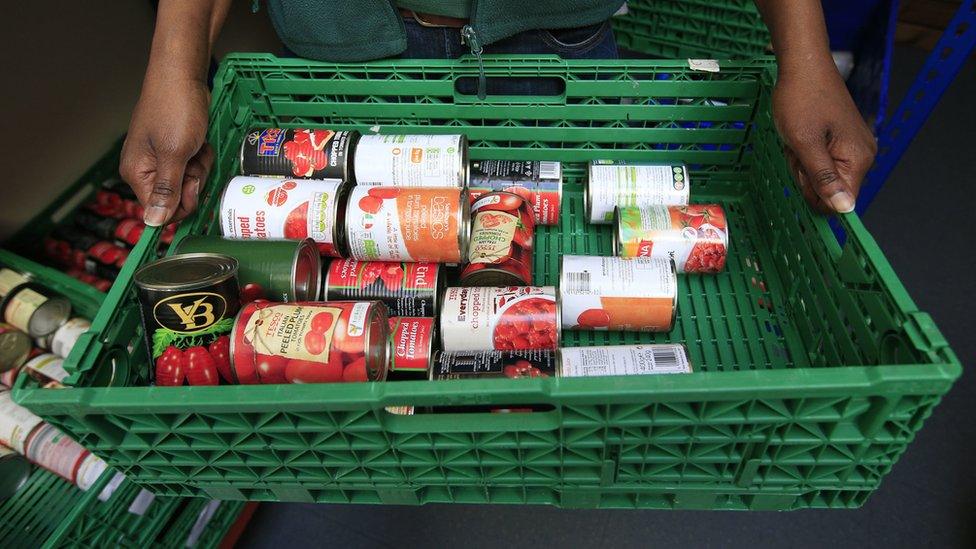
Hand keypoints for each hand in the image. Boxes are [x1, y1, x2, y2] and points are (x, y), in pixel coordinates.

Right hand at [120, 75, 212, 225]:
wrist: (182, 75)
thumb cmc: (175, 108)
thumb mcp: (175, 154)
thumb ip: (167, 190)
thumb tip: (154, 222)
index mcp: (137, 174)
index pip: (160, 212)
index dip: (183, 202)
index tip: (192, 181)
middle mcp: (145, 170)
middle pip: (177, 198)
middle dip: (194, 180)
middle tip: (194, 157)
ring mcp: (160, 159)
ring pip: (188, 182)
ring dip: (199, 166)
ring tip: (196, 145)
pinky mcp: (174, 150)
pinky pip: (192, 166)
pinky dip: (200, 156)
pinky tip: (199, 141)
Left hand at [772, 64, 876, 213]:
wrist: (803, 65)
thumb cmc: (801, 100)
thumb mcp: (805, 144)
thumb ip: (823, 178)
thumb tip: (845, 209)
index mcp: (858, 159)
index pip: (841, 202)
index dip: (815, 195)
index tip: (801, 171)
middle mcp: (862, 155)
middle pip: (828, 189)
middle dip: (805, 174)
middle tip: (797, 147)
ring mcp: (851, 146)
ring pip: (819, 175)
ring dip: (801, 162)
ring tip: (797, 138)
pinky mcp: (840, 139)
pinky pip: (818, 160)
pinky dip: (803, 152)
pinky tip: (799, 136)